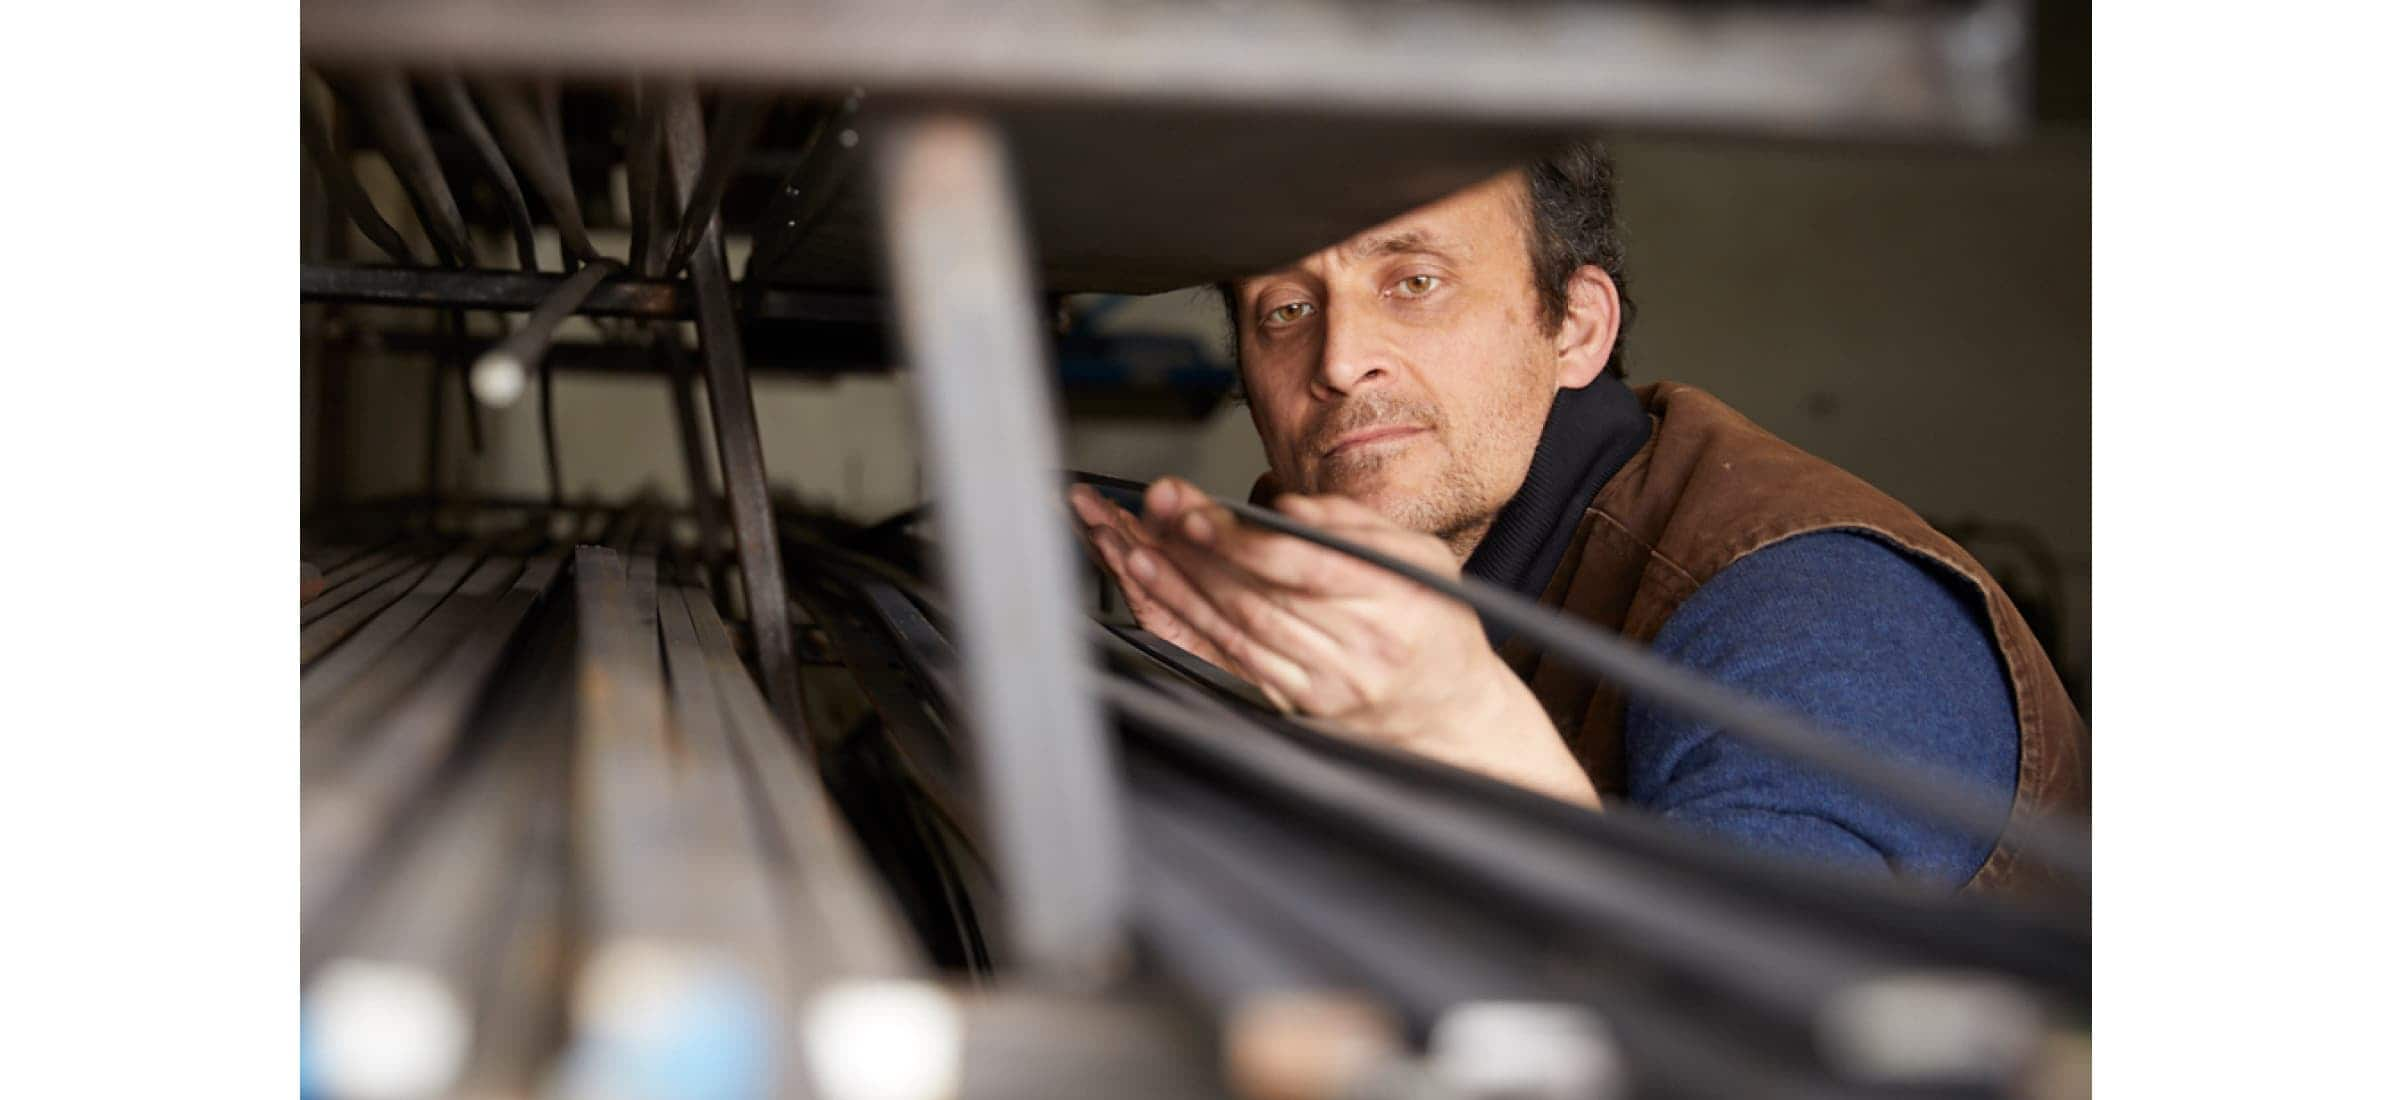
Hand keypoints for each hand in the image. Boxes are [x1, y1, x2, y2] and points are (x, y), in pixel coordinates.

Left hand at [1080, 477, 1598, 807]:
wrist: (1449, 712)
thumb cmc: (1434, 621)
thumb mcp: (1421, 556)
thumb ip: (1352, 524)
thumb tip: (1285, 507)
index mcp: (1393, 602)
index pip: (1302, 568)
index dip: (1241, 542)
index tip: (1193, 512)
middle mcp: (1355, 649)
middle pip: (1255, 595)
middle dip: (1190, 550)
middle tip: (1142, 509)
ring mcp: (1319, 683)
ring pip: (1233, 627)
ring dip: (1173, 584)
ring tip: (1126, 543)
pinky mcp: (1292, 702)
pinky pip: (1227, 659)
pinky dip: (1183, 623)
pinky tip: (1150, 592)